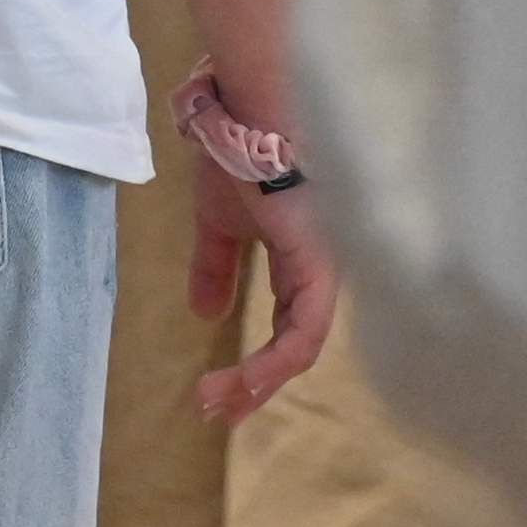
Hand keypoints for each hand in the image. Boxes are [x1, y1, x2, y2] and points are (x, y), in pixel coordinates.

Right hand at [183, 163, 341, 423]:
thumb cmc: (237, 157)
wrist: (246, 115)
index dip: (257, 363)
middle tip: (214, 411)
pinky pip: (303, 334)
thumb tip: (203, 315)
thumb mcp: (218, 223)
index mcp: (299, 259)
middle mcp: (318, 272)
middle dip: (254, 385)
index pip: (287, 326)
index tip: (216, 390)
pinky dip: (273, 364)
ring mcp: (323, 273)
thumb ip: (214, 268)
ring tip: (217, 403)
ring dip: (258, 382)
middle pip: (294, 345)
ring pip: (300, 347)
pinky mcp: (319, 271)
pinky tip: (245, 381)